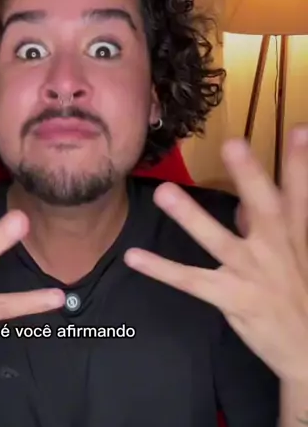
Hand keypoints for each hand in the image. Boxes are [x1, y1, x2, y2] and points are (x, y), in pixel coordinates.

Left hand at [124, 126, 307, 382]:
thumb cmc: (301, 296)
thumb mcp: (298, 257)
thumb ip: (272, 227)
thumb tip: (245, 205)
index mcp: (297, 236)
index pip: (300, 195)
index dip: (300, 163)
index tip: (299, 129)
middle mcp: (276, 251)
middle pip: (265, 208)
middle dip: (250, 176)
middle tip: (233, 143)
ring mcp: (252, 274)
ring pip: (219, 241)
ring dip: (191, 217)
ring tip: (163, 191)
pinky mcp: (231, 298)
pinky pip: (191, 281)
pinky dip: (162, 269)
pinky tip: (134, 256)